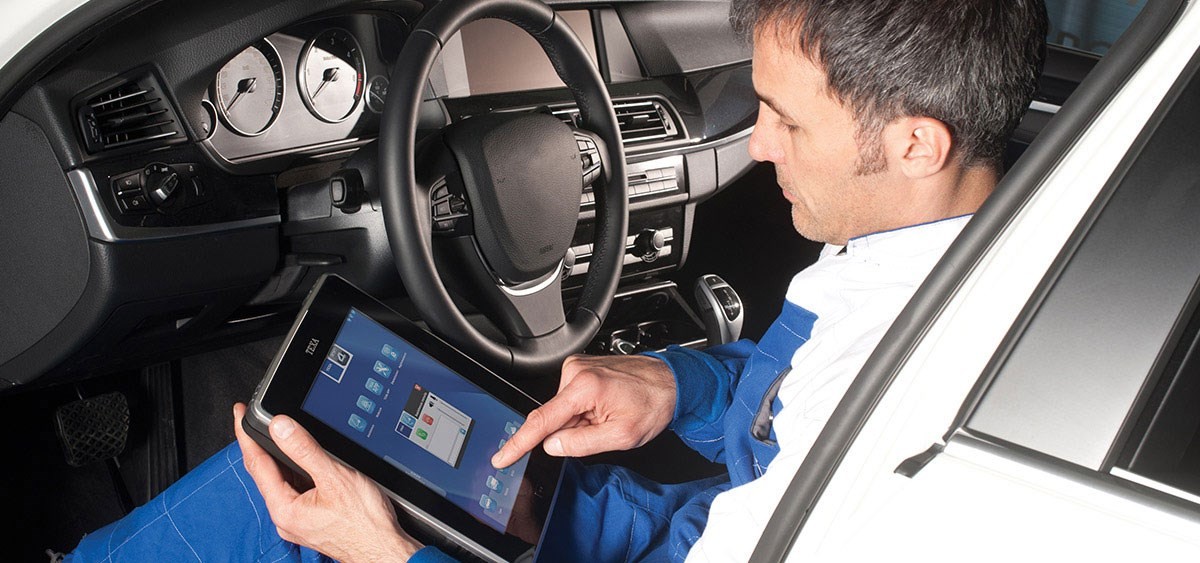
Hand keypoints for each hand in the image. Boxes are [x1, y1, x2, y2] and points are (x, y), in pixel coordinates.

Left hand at [233, 403, 421, 561]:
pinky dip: (296, 470)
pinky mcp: (312, 519)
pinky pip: (296, 489)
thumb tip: (280, 426)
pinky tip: (304, 459)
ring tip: (281, 432)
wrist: (384, 548)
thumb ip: (305, 450)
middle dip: (260, 443)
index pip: (257, 463)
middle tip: (254, 416)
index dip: (246, 435)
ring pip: (282, 480)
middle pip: (266, 472)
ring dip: (280, 456)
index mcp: (284, 508)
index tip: (239, 412)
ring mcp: (298, 520)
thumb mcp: (334, 477)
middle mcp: (286, 517)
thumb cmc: (364, 521)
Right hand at [492, 354, 675, 467]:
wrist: (670, 382)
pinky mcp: (580, 368)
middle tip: (601, 430)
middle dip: (570, 431)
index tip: (502, 456)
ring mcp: (576, 368)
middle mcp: (575, 372)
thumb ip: (582, 443)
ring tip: (608, 417)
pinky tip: (604, 409)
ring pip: (562, 410)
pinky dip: (582, 411)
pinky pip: (569, 399)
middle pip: (553, 416)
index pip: (541, 421)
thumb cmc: (652, 403)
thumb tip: (552, 446)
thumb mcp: (621, 436)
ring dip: (579, 421)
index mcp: (584, 387)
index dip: (518, 443)